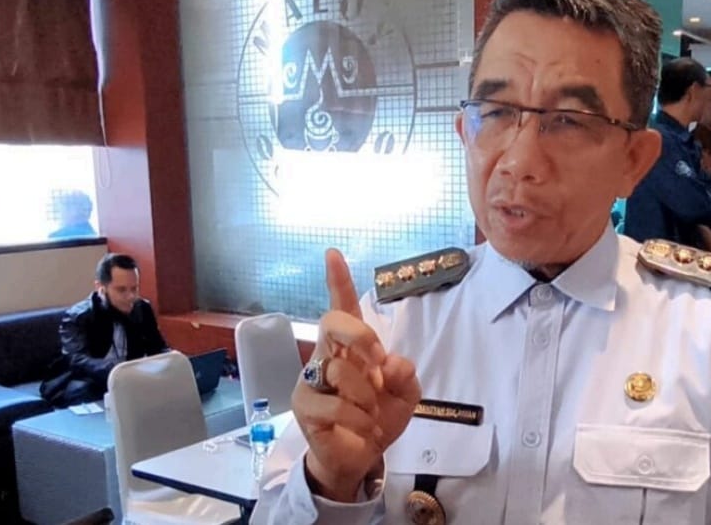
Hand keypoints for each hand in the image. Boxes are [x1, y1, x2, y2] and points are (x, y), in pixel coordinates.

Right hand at [294, 249, 421, 501]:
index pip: (342, 307)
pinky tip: (364, 428)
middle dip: (360, 335)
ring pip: (338, 370)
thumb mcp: (406, 394)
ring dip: (366, 394)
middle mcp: (325, 356)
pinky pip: (334, 405)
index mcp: (350, 347)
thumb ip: (404, 373)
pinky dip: (359, 418)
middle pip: (331, 322)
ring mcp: (310, 380)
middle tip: (378, 361)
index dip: (338, 280)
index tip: (333, 253)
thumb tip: (390, 361)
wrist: (362, 457)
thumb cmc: (379, 418)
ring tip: (372, 413)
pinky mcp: (304, 406)